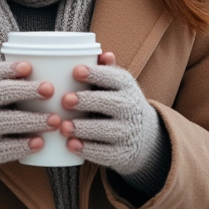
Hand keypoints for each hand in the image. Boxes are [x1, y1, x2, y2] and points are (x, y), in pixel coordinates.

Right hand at [0, 60, 60, 185]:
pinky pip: (2, 149)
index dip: (11, 69)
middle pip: (0, 95)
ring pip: (5, 123)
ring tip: (55, 120)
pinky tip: (39, 143)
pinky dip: (21, 146)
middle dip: (26, 91)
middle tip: (50, 90)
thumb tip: (35, 67)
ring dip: (32, 121)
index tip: (29, 67)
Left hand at [59, 53, 163, 175]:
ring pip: (106, 130)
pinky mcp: (121, 154)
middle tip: (65, 100)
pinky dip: (87, 149)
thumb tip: (103, 54)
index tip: (75, 71)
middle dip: (87, 101)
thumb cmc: (120, 102)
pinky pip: (104, 153)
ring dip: (84, 128)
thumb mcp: (118, 85)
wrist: (144, 135)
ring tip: (64, 126)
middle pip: (110, 104)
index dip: (95, 74)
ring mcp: (127, 132)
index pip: (113, 78)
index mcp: (126, 87)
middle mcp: (130, 108)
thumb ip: (107, 70)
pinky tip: (71, 145)